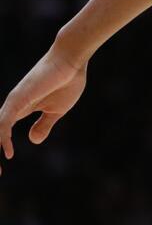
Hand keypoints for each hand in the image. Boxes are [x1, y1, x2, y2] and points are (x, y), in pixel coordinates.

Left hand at [0, 45, 88, 173]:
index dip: (1, 147)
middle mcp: (12, 107)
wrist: (71, 61)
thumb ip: (44, 125)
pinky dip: (2, 138)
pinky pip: (4, 123)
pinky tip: (7, 151)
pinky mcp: (18, 99)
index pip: (2, 132)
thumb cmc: (66, 81)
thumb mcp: (56, 110)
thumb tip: (33, 141)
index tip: (4, 163)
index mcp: (20, 109)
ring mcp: (13, 103)